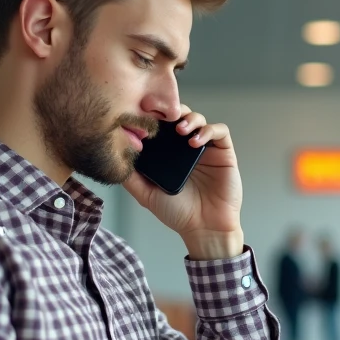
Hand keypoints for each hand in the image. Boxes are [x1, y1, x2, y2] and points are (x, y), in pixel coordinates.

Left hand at [123, 104, 243, 259]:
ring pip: (199, 119)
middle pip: (179, 115)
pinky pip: (220, 131)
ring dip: (189, 118)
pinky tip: (195, 142)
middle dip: (170, 111)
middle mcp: (186, 147)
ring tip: (179, 130)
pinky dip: (208, 130)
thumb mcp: (146, 194)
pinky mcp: (224, 152)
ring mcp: (206, 149)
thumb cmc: (177, 213)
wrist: (205, 228)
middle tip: (161, 115)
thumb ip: (131, 177)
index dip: (153, 115)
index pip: (160, 125)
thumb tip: (114, 156)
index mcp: (169, 153)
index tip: (142, 113)